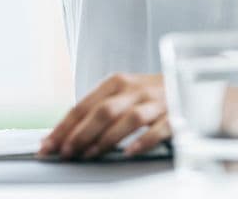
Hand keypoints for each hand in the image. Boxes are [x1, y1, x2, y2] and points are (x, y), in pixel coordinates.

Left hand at [37, 73, 170, 159]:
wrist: (189, 84)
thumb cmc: (149, 94)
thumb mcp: (122, 94)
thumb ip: (98, 111)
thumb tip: (66, 134)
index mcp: (116, 83)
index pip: (83, 105)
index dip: (64, 126)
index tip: (48, 144)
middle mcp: (134, 89)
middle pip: (103, 111)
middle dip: (81, 134)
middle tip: (66, 153)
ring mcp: (155, 102)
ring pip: (128, 119)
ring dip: (107, 138)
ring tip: (91, 154)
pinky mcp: (175, 114)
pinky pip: (159, 129)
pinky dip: (143, 141)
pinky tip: (130, 152)